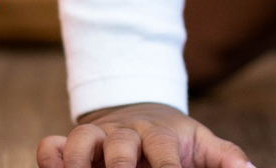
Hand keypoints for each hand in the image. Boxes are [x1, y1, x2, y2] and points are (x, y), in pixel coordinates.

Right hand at [37, 102, 252, 167]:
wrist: (139, 114)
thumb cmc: (175, 139)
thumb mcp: (203, 144)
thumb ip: (226, 158)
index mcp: (160, 135)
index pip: (164, 151)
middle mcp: (126, 135)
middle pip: (121, 146)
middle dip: (121, 167)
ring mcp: (97, 139)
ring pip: (81, 141)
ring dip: (79, 161)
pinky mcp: (72, 145)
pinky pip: (52, 145)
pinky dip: (50, 156)